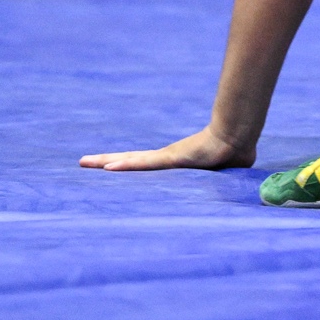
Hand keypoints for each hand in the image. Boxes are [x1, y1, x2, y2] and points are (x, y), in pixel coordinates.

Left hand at [79, 124, 254, 171]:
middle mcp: (164, 158)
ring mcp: (165, 158)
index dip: (124, 165)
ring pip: (130, 161)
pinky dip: (126, 166)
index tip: (107, 167)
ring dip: (106, 162)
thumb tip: (228, 181)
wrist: (237, 137)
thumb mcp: (219, 172)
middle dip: (105, 161)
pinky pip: (144, 164)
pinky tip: (109, 168)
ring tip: (85, 162)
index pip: (142, 165)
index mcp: (173, 162)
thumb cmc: (232, 154)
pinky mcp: (170, 158)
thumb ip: (216, 180)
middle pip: (129, 160)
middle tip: (82, 161)